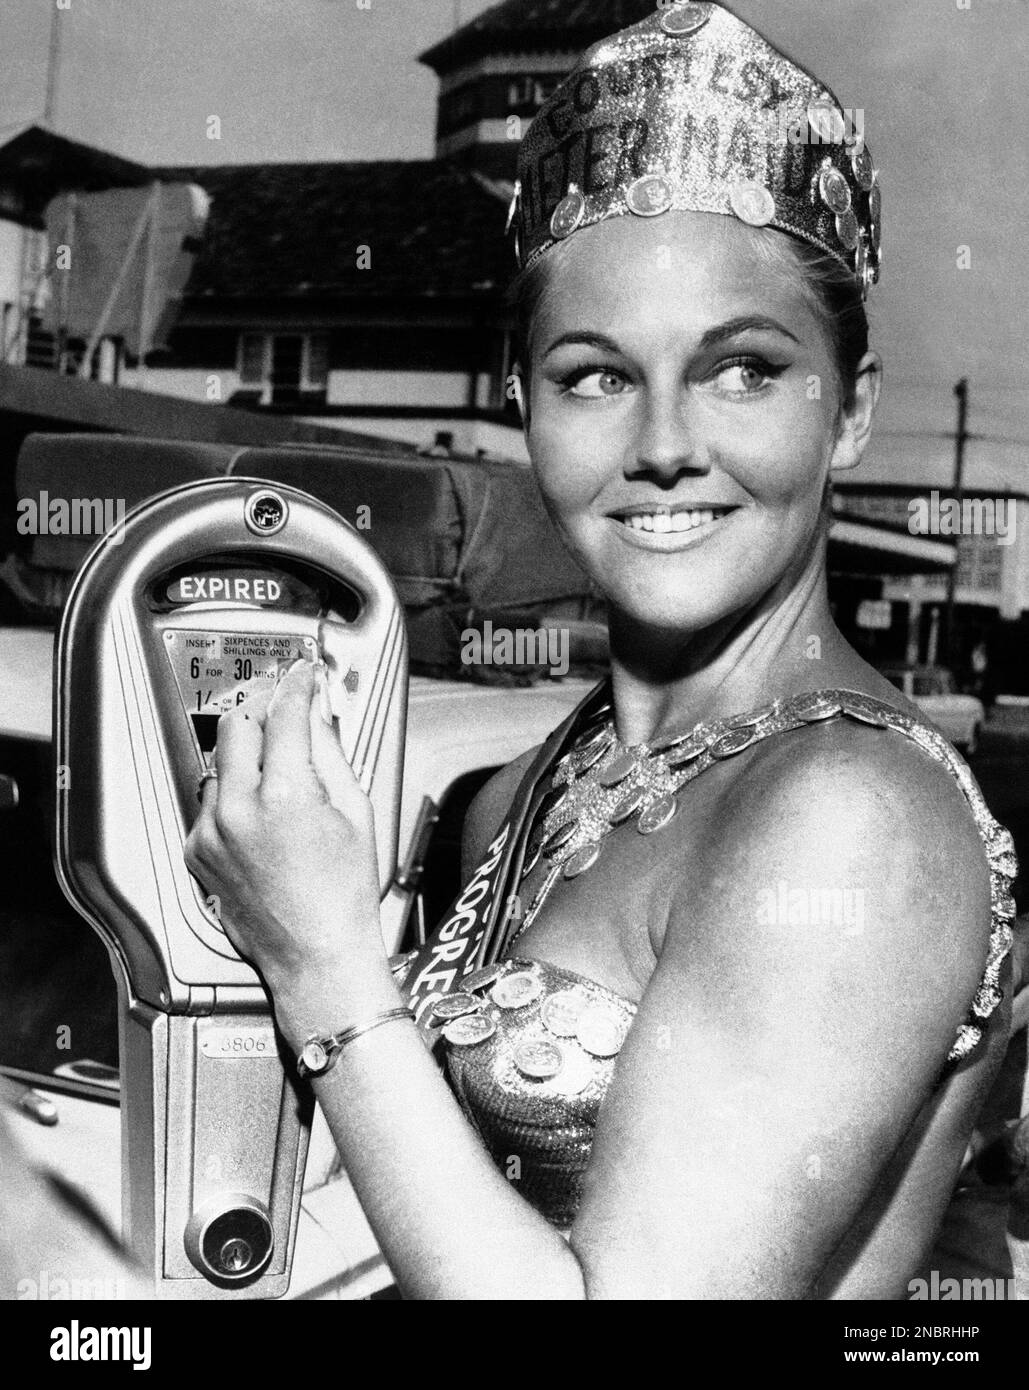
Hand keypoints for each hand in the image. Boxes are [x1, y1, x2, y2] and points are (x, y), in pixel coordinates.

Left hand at [184, 661, 383, 1001]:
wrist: (317, 956)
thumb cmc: (344, 896)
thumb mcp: (356, 811)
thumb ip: (330, 752)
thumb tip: (317, 713)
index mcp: (286, 796)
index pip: (285, 713)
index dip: (298, 685)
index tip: (304, 675)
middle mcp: (238, 810)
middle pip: (239, 724)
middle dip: (264, 707)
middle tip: (287, 707)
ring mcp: (211, 832)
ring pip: (222, 761)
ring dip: (249, 752)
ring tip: (283, 771)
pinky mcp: (197, 851)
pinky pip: (211, 801)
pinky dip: (235, 793)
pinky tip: (265, 812)